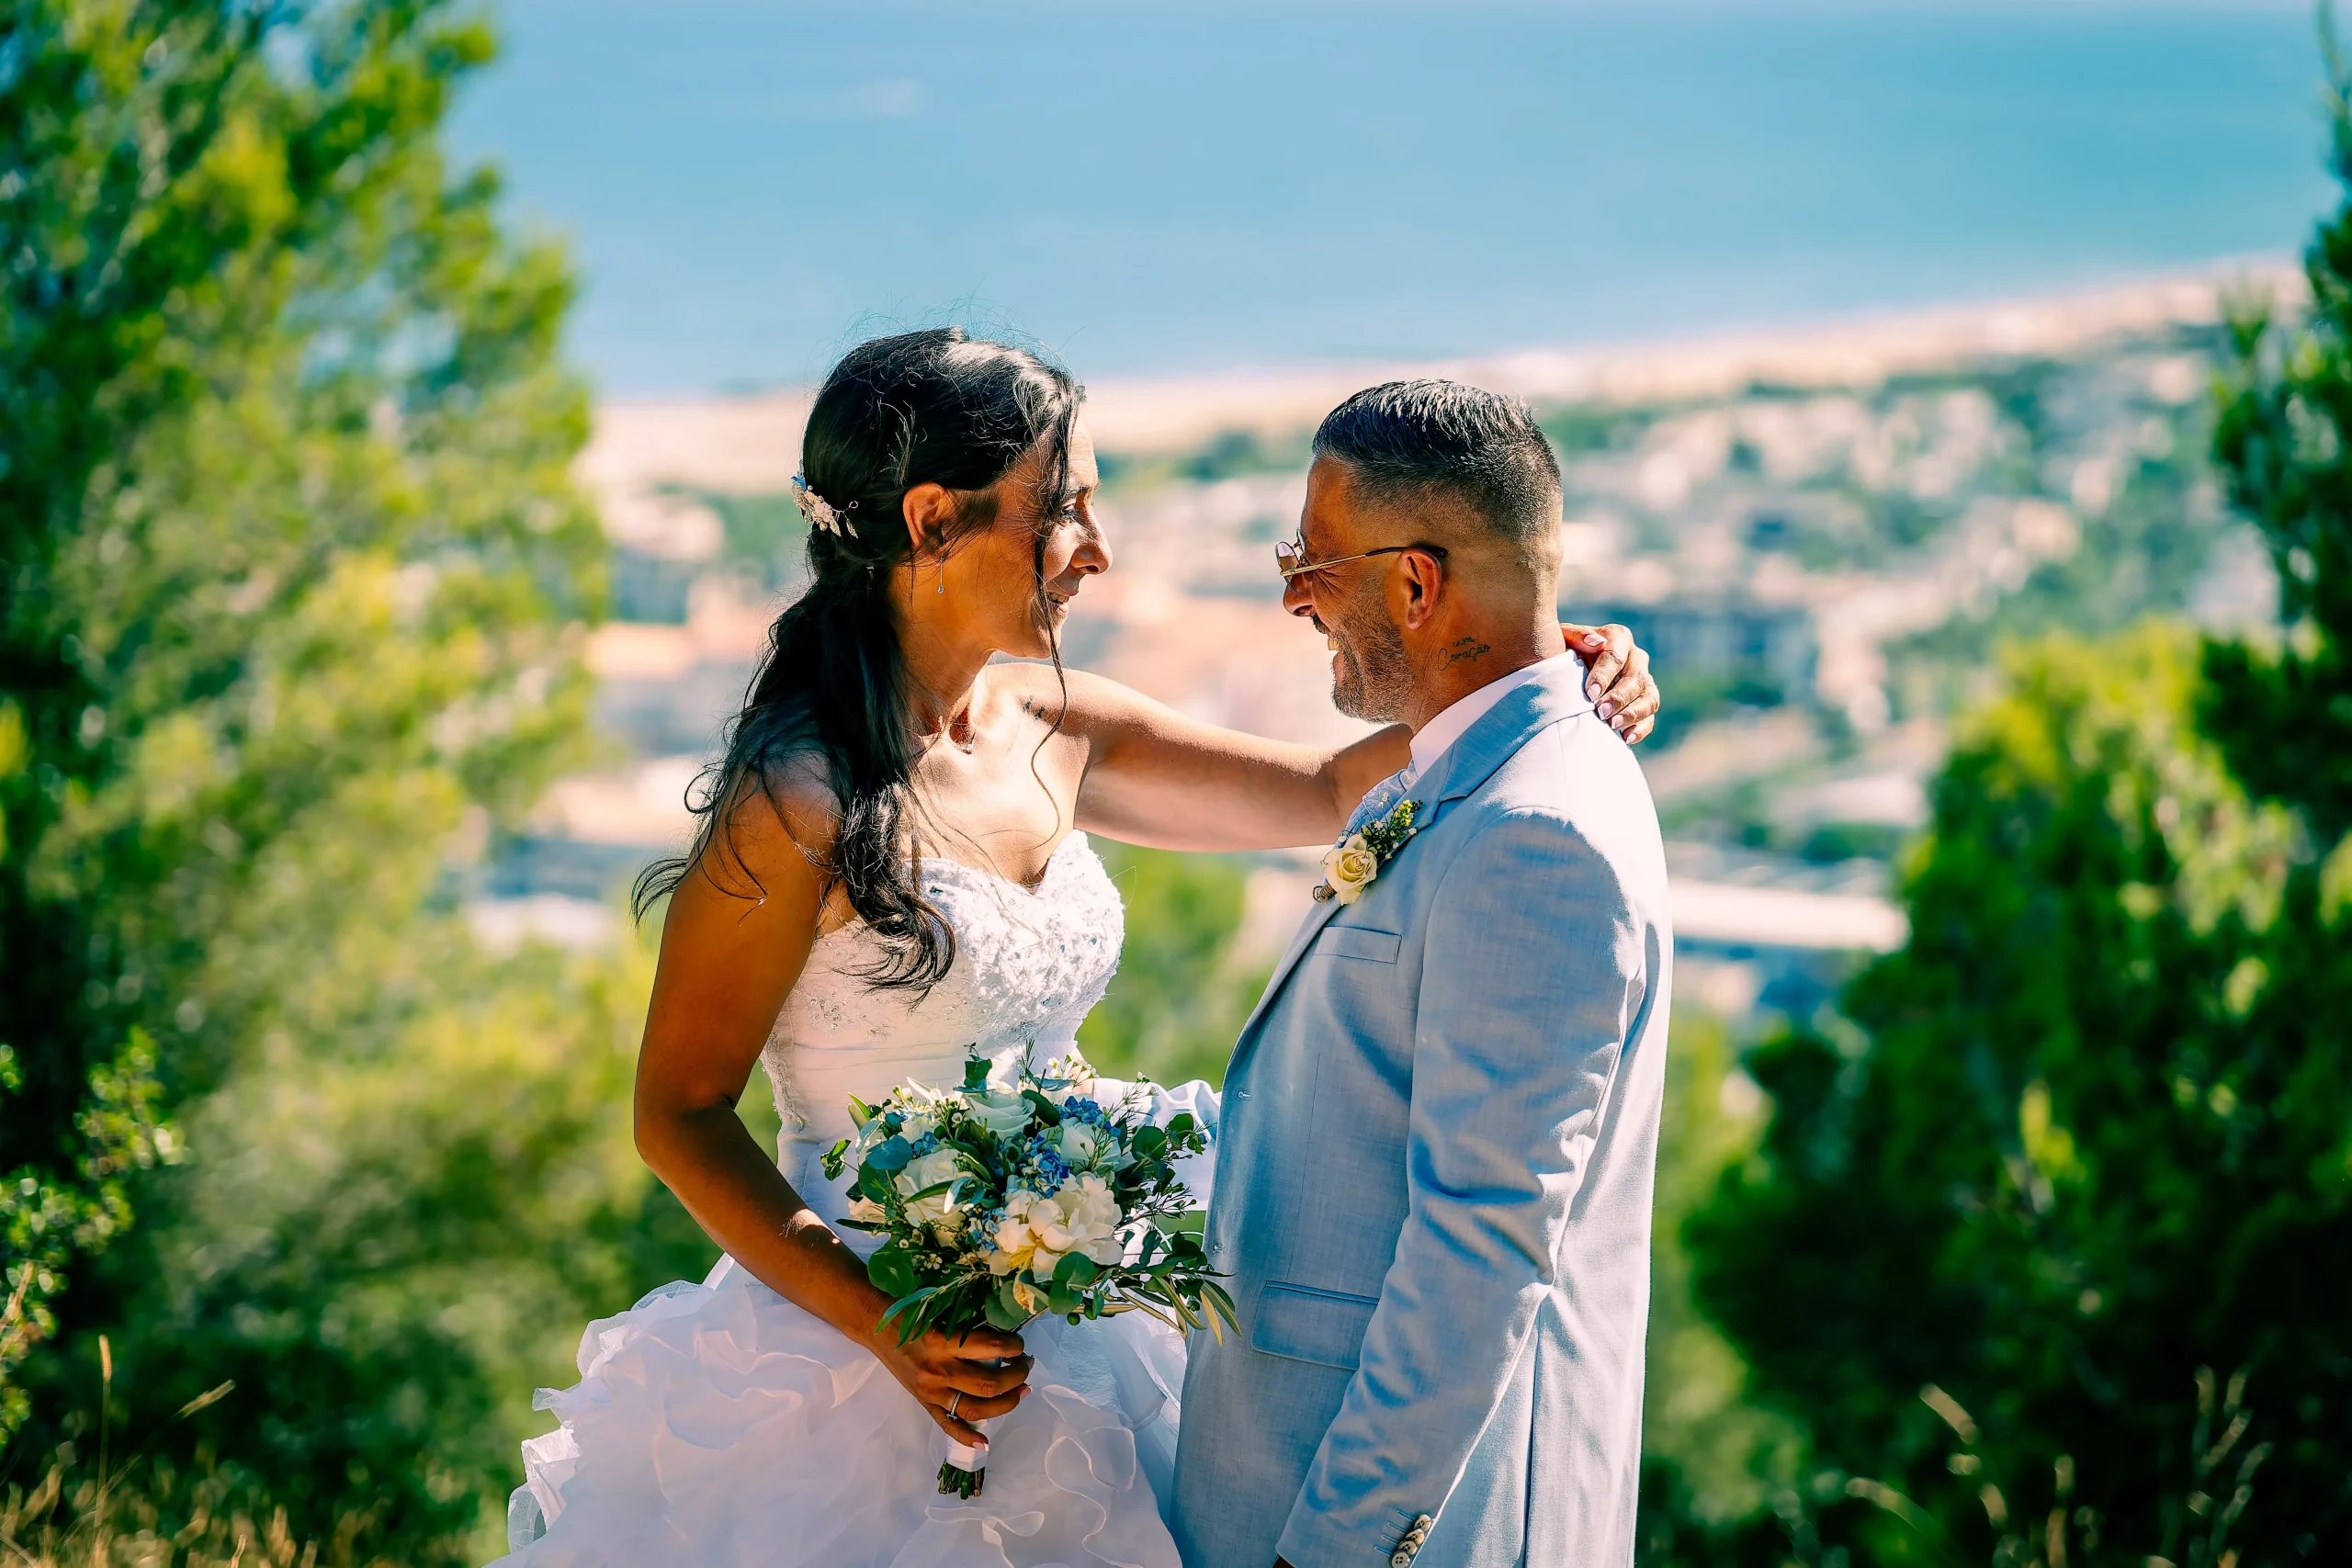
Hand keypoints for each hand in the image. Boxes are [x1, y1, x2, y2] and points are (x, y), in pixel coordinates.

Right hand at [868, 1319, 1031, 1448]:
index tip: (1020, 1345)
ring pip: (976, 1409)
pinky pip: (947, 1425)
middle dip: (1016, 1377)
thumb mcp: (943, 1317)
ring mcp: (931, 1392)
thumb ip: (969, 1331)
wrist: (878, 1329)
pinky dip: (967, 1437)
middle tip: (1026, 1366)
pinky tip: (985, 1443)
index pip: (991, 1347)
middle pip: (989, 1384)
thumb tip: (1004, 1341)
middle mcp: (939, 1371)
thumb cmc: (913, 1316)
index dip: (1014, 1347)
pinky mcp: (925, 1403)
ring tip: (1021, 1391)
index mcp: (944, 1343)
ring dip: (1005, 1403)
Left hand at [1560, 621, 1659, 743]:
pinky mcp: (1644, 701)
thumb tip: (1596, 642)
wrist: (1566, 670)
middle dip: (1619, 697)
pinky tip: (1626, 738)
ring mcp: (1643, 680)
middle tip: (1601, 712)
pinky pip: (1650, 716)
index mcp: (1618, 638)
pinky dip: (1641, 728)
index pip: (1616, 656)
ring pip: (1650, 697)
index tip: (1590, 693)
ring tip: (1613, 725)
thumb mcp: (1564, 639)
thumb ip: (1577, 636)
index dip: (1604, 676)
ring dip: (1633, 713)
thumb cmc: (1563, 651)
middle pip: (1636, 678)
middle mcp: (1635, 657)